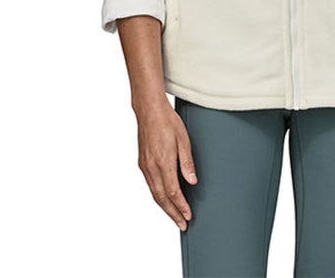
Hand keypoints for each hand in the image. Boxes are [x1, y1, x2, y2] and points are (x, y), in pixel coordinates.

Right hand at [135, 96, 197, 230]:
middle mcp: (151, 167)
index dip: (181, 206)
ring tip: (175, 216)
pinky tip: (164, 199)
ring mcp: (145, 166)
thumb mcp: (183, 139)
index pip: (173, 192)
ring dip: (165, 207)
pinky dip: (158, 196)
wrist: (149, 110)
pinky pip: (150, 185)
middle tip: (182, 224)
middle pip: (162, 198)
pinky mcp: (142, 163)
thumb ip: (187, 162)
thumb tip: (192, 181)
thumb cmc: (167, 121)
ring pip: (154, 193)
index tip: (188, 215)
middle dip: (172, 213)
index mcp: (163, 161)